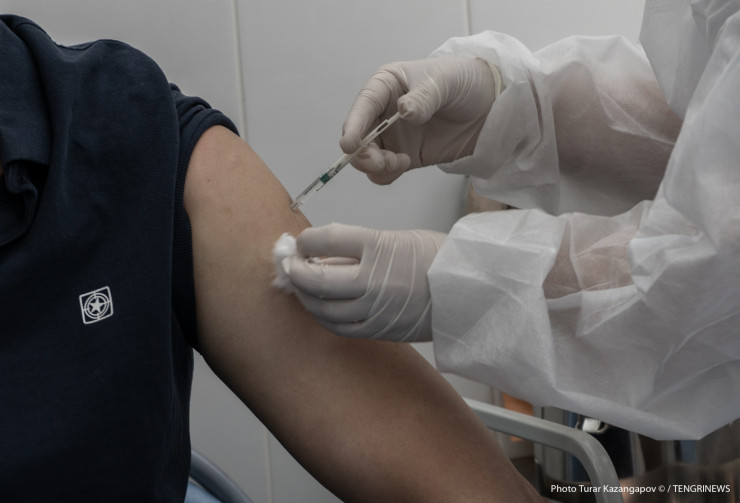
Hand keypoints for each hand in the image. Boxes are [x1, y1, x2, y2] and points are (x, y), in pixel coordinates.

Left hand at [283, 223, 445, 341]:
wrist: (467, 291)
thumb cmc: (434, 259)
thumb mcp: (395, 238)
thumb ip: (357, 246)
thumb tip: (320, 252)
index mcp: (379, 246)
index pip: (327, 239)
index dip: (306, 240)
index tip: (301, 242)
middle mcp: (373, 279)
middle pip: (317, 277)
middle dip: (296, 271)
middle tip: (291, 265)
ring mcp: (375, 308)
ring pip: (322, 307)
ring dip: (304, 296)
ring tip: (301, 286)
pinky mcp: (378, 329)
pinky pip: (338, 327)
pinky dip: (322, 316)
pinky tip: (320, 307)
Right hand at [341, 57, 499, 183]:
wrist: (492, 107)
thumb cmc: (466, 82)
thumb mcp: (446, 81)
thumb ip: (424, 97)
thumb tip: (404, 112)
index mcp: (387, 85)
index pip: (363, 105)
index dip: (353, 125)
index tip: (349, 144)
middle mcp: (384, 112)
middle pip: (359, 137)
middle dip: (363, 153)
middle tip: (381, 162)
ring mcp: (393, 136)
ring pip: (367, 157)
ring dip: (375, 165)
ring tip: (399, 162)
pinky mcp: (405, 156)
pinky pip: (384, 171)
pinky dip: (386, 174)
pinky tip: (405, 163)